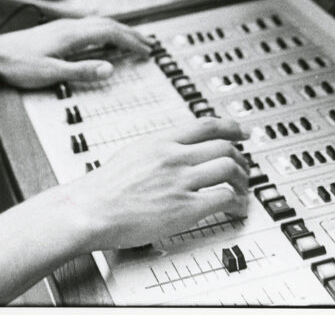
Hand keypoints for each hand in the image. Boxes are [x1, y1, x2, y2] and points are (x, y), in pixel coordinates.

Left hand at [0, 15, 151, 88]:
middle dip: (130, 34)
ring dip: (118, 30)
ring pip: (98, 24)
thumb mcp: (51, 73)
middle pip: (107, 25)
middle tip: (148, 44)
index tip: (146, 50)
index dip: (130, 42)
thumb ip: (81, 71)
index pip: (110, 33)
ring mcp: (61, 27)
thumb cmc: (17, 64)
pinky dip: (104, 31)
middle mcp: (68, 27)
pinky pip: (88, 27)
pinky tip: (102, 38)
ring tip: (131, 39)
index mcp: (71, 35)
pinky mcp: (55, 32)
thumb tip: (109, 69)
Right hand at [59, 117, 249, 249]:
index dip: (230, 127)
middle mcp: (173, 157)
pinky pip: (224, 198)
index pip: (205, 125)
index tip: (242, 132)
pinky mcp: (185, 208)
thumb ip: (156, 150)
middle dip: (240, 158)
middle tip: (243, 169)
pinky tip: (235, 208)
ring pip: (229, 169)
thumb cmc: (103, 188)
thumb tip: (174, 152)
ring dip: (242, 180)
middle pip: (223, 147)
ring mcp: (180, 181)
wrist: (91, 209)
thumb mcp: (131, 154)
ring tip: (241, 191)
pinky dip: (236, 203)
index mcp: (159, 141)